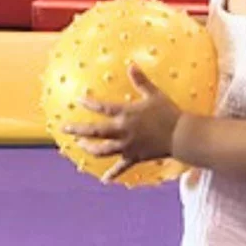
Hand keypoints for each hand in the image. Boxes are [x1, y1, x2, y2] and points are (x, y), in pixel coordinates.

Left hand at [63, 65, 181, 183]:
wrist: (181, 136)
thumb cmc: (168, 113)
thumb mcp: (154, 94)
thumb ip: (140, 81)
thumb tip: (131, 65)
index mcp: (126, 114)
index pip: (103, 108)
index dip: (89, 104)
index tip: (78, 100)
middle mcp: (123, 131)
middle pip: (95, 132)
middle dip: (78, 130)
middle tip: (65, 128)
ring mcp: (127, 146)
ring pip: (103, 150)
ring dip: (90, 148)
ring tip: (81, 145)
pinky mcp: (135, 157)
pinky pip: (121, 167)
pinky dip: (112, 174)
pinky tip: (104, 180)